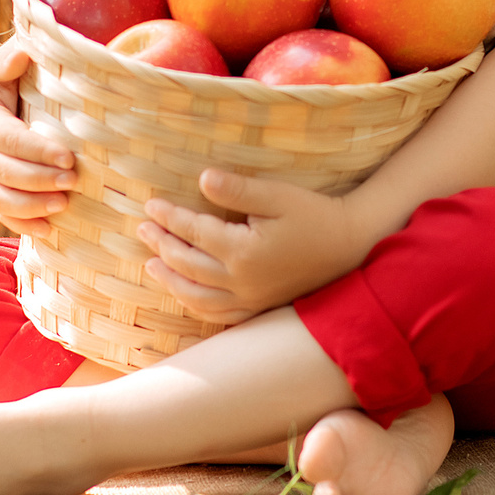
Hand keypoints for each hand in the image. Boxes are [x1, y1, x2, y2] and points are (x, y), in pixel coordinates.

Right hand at [0, 39, 73, 231]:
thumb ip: (5, 60)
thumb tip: (21, 54)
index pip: (9, 140)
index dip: (38, 151)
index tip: (68, 157)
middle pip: (6, 174)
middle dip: (41, 180)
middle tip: (74, 181)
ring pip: (0, 200)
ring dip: (32, 207)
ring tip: (64, 205)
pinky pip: (1, 214)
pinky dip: (23, 225)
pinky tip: (51, 231)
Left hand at [139, 170, 373, 325]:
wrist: (350, 245)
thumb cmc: (315, 215)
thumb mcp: (277, 195)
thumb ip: (237, 190)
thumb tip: (202, 179)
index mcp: (243, 251)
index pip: (194, 232)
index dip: (169, 217)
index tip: (151, 205)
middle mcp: (241, 281)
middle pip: (187, 264)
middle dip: (161, 245)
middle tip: (143, 228)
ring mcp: (250, 299)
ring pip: (196, 296)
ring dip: (170, 280)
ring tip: (151, 264)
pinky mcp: (260, 307)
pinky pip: (218, 315)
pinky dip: (195, 305)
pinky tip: (185, 294)